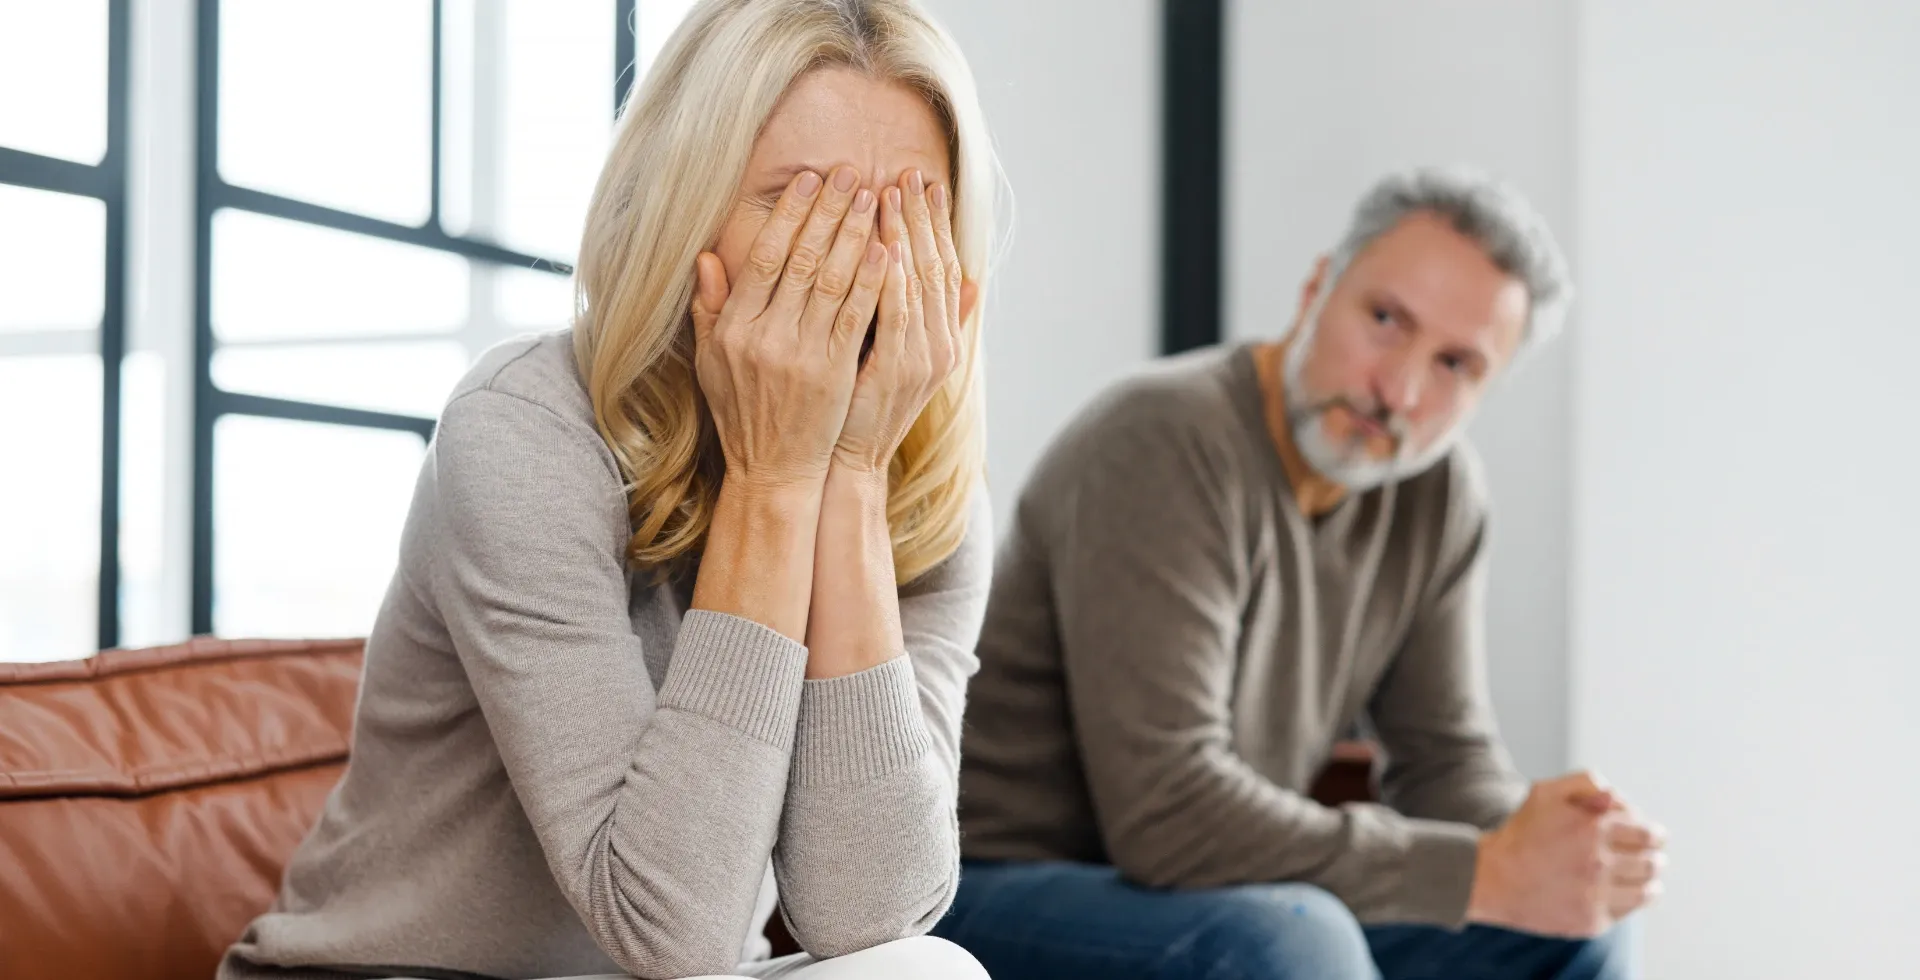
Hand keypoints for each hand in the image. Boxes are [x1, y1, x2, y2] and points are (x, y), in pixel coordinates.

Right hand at [692, 167, 887, 490]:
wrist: (772, 470)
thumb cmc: (742, 413)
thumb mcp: (710, 361)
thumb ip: (709, 308)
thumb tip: (705, 257)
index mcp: (733, 328)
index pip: (764, 257)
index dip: (789, 215)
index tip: (808, 180)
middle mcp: (764, 336)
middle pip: (801, 260)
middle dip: (828, 211)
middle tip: (850, 173)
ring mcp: (800, 355)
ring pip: (832, 281)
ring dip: (855, 234)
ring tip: (874, 197)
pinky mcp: (834, 373)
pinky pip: (856, 317)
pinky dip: (872, 281)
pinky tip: (887, 250)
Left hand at [832, 169, 978, 472]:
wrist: (846, 464)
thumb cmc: (855, 409)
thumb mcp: (888, 359)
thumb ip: (907, 316)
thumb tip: (946, 281)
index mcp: (937, 338)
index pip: (939, 266)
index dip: (932, 223)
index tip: (920, 183)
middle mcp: (937, 345)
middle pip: (934, 265)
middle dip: (921, 217)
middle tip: (909, 173)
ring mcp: (920, 358)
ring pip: (918, 282)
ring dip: (907, 234)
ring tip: (893, 193)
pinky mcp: (895, 370)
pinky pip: (896, 312)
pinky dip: (894, 276)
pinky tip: (886, 244)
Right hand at [1467, 771, 1667, 937]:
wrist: (1492, 878)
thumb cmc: (1521, 832)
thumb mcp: (1546, 792)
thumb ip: (1585, 783)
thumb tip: (1618, 797)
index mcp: (1594, 828)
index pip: (1649, 834)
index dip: (1654, 834)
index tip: (1653, 837)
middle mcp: (1599, 863)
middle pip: (1652, 863)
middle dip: (1654, 857)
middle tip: (1651, 857)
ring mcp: (1596, 895)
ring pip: (1647, 891)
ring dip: (1650, 882)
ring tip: (1644, 879)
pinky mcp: (1591, 920)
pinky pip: (1626, 912)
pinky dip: (1629, 902)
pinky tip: (1619, 893)